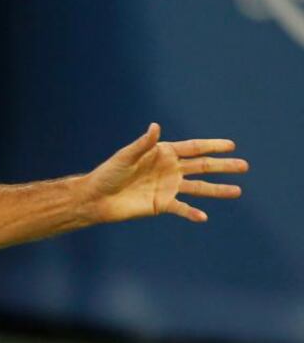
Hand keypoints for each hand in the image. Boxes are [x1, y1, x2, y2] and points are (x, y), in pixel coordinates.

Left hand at [85, 123, 247, 222]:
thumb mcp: (126, 156)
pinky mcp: (162, 204)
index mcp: (162, 153)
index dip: (212, 146)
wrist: (97, 198)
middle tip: (244, 166)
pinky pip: (182, 208)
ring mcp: (168, 187)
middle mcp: (169, 169)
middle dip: (223, 166)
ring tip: (237, 191)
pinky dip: (193, 212)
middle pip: (202, 166)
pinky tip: (203, 216)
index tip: (231, 145)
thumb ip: (143, 144)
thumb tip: (155, 126)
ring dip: (217, 190)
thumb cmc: (109, 173)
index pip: (193, 148)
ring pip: (198, 187)